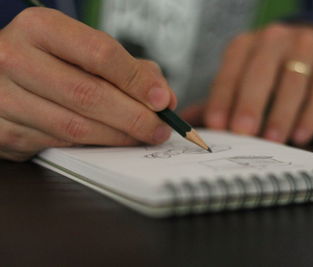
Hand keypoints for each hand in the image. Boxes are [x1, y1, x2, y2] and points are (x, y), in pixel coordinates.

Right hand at [0, 7, 176, 160]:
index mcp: (41, 28)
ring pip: (75, 126)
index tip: (162, 100)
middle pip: (89, 94)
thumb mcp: (86, 50)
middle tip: (159, 128)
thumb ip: (129, 68)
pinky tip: (111, 141)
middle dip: (134, 117)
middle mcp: (15, 58)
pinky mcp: (4, 131)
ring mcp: (4, 97)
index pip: (100, 53)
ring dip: (118, 137)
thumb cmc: (50, 60)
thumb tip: (163, 98)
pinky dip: (94, 146)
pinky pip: (60, 144)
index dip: (136, 80)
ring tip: (141, 136)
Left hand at [183, 23, 312, 144]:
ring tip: (272, 140)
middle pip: (260, 73)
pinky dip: (311, 114)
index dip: (222, 99)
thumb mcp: (244, 77)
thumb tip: (188, 122)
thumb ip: (220, 99)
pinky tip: (301, 135)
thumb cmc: (271, 70)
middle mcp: (273, 40)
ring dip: (281, 114)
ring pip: (293, 81)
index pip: (230, 72)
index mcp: (245, 45)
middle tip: (243, 132)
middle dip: (250, 104)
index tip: (217, 125)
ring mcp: (305, 45)